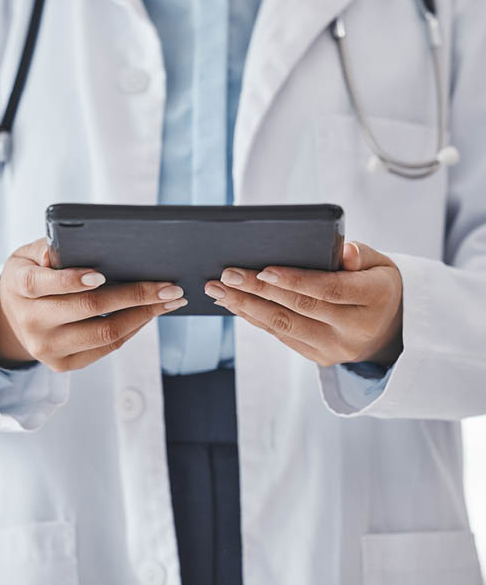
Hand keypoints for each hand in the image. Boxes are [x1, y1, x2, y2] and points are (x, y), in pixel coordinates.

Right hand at [0, 238, 186, 371]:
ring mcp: (47, 347)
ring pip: (104, 334)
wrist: (13, 315)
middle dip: (134, 295)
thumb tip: (57, 252)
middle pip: (88, 308)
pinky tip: (150, 313)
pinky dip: (133, 328)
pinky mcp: (63, 364)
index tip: (101, 274)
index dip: (71, 280)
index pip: (42, 284)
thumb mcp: (27, 254)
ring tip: (170, 300)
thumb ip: (44, 248)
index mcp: (19, 287)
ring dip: (144, 315)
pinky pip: (106, 348)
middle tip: (168, 286)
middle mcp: (32, 322)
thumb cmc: (31, 273)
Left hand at [204, 242, 402, 367]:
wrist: (392, 328)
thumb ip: (361, 254)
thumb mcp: (382, 263)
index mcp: (374, 299)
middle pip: (299, 308)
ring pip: (285, 326)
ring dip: (246, 307)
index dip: (296, 281)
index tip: (263, 270)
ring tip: (218, 290)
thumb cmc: (377, 283)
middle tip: (226, 275)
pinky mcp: (320, 357)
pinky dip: (255, 319)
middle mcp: (355, 329)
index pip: (330, 290)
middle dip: (258, 291)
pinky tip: (234, 304)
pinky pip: (282, 336)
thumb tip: (345, 252)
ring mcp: (336, 348)